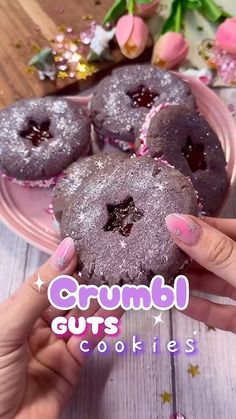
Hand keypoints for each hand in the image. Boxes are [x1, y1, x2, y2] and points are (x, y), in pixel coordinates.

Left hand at [0, 238, 122, 418]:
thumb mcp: (10, 325)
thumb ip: (40, 289)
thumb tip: (65, 250)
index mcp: (20, 312)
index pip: (48, 282)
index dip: (67, 266)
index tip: (88, 247)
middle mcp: (39, 326)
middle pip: (69, 300)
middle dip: (89, 284)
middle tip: (113, 265)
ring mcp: (56, 345)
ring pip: (82, 318)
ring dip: (101, 301)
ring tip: (121, 283)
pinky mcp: (71, 366)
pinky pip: (89, 340)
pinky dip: (102, 324)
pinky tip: (115, 308)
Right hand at [165, 215, 235, 331]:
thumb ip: (215, 251)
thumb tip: (176, 223)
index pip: (224, 228)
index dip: (196, 226)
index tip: (166, 226)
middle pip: (215, 256)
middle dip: (187, 256)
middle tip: (156, 254)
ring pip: (216, 284)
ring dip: (189, 282)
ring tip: (160, 277)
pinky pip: (221, 312)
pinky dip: (201, 308)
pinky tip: (179, 303)